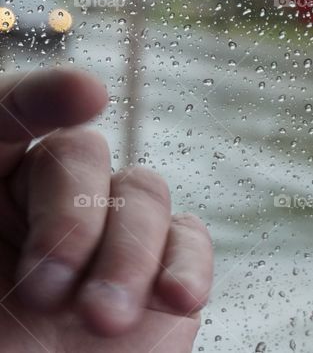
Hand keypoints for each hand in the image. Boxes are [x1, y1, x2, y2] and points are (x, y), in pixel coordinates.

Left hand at [0, 69, 212, 351]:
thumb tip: (79, 179)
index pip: (7, 116)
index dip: (41, 98)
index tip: (86, 95)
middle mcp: (47, 198)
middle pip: (80, 157)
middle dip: (74, 221)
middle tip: (48, 290)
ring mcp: (111, 228)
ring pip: (142, 194)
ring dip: (128, 257)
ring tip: (104, 321)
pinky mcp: (164, 262)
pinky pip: (189, 239)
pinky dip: (186, 267)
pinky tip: (176, 300)